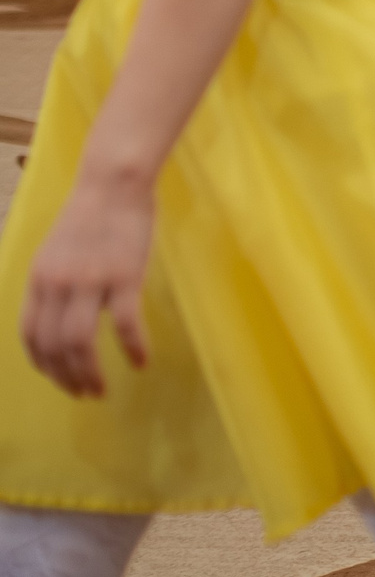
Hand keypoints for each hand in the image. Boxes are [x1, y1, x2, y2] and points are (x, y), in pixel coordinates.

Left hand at [21, 173, 153, 396]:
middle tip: (85, 394)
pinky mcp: (124, 276)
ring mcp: (90, 282)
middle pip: (54, 346)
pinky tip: (142, 361)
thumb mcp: (56, 251)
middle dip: (66, 378)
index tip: (59, 379)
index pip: (31, 335)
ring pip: (80, 343)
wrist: (114, 182)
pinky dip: (133, 348)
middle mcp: (57, 285)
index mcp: (38, 280)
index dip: (42, 365)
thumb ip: (54, 285)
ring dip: (90, 374)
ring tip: (103, 389)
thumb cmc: (91, 214)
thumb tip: (60, 318)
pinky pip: (124, 324)